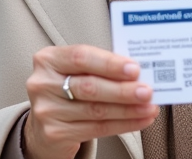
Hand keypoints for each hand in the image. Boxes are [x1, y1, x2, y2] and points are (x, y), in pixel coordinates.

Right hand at [23, 44, 159, 158]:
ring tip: (148, 107)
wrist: (44, 124)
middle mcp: (43, 83)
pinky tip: (138, 120)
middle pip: (89, 86)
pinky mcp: (55, 133)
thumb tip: (137, 72)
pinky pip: (96, 129)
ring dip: (128, 109)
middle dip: (123, 90)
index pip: (80, 57)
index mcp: (48, 59)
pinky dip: (122, 124)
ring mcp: (47, 110)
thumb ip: (99, 67)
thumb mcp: (75, 71)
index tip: (134, 68)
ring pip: (96, 110)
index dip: (109, 63)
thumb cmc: (66, 90)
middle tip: (146, 91)